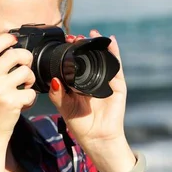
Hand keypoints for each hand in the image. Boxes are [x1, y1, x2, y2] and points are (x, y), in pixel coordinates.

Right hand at [0, 33, 36, 140]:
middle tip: (26, 64)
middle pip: (14, 54)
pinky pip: (30, 91)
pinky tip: (24, 102)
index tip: (14, 39)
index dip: (6, 38)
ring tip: (24, 87)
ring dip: (29, 78)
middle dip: (25, 57)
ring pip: (25, 72)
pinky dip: (31, 97)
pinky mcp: (12, 101)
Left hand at [49, 30, 128, 155]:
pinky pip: (116, 66)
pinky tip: (110, 41)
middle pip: (89, 57)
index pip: (75, 63)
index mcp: (79, 84)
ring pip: (102, 58)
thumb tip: (53, 79)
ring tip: (91, 34)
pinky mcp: (118, 85)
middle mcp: (93, 80)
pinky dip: (114, 52)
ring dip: (97, 44)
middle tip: (74, 36)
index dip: (70, 52)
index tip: (64, 42)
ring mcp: (106, 82)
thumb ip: (57, 94)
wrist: (97, 138)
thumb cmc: (81, 125)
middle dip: (83, 45)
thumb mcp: (64, 107)